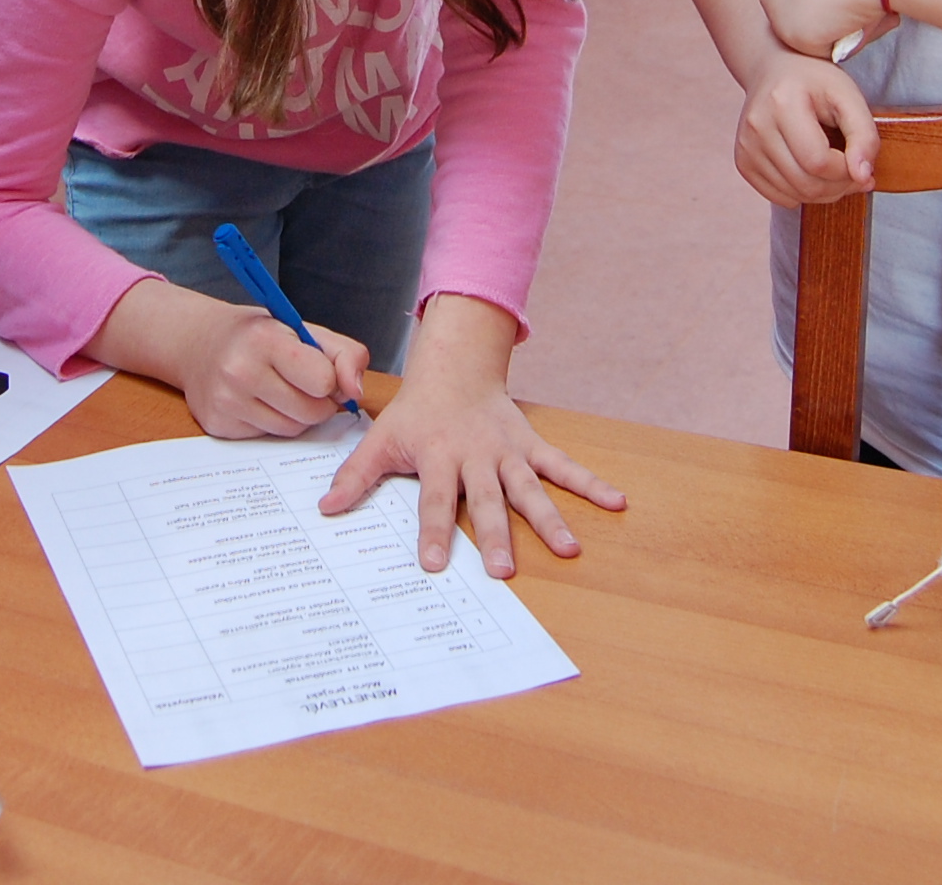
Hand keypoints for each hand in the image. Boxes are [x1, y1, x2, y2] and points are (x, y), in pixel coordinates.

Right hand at [170, 294, 367, 438]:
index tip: (318, 369)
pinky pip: (267, 437)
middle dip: (317, 402)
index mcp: (266, 340)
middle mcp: (241, 371)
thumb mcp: (303, 330)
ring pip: (291, 429)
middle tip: (303, 384)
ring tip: (281, 391)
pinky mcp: (218, 425)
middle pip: (310, 412)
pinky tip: (259, 402)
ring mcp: (226, 401)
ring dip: (297, 416)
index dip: (328, 379)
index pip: (323, 381)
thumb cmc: (258, 337)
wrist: (199, 344)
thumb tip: (355, 392)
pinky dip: (272, 424)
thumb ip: (345, 354)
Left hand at [319, 300, 625, 577]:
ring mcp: (508, 452)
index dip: (432, 532)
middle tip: (502, 572)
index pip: (434, 500)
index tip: (434, 566)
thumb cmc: (416, 412)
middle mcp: (476, 456)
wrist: (456, 368)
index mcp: (438, 456)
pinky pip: (563, 466)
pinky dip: (591, 483)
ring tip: (569, 549)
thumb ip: (356, 475)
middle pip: (486, 501)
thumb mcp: (381, 438)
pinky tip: (616, 502)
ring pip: (530, 489)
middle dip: (494, 536)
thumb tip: (325, 511)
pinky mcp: (531, 445)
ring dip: (550, 519)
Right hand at [735, 48, 877, 206]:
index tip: (859, 160)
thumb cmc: (814, 82)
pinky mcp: (742, 161)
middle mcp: (757, 127)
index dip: (847, 171)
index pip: (819, 162)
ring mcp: (746, 146)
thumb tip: (863, 177)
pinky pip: (779, 197)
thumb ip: (864, 135)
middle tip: (853, 171)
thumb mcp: (848, 96)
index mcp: (782, 103)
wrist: (773, 71)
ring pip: (794, 195)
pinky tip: (809, 170)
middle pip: (806, 184)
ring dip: (823, 192)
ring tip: (833, 168)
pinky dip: (801, 192)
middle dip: (839, 186)